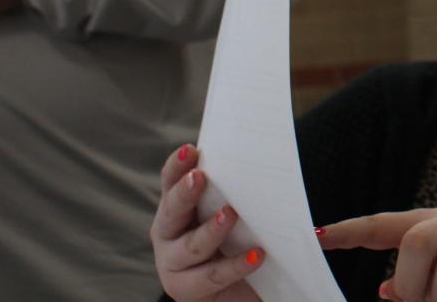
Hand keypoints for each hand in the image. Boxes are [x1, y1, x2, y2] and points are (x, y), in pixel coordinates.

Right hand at [150, 144, 262, 301]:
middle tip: (200, 177)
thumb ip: (241, 191)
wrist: (236, 289)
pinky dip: (235, 265)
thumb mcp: (236, 211)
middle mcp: (168, 233)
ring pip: (191, 246)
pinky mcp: (187, 289)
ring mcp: (173, 263)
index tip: (192, 149)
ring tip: (230, 214)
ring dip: (211, 230)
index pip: (171, 181)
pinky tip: (257, 255)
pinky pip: (213, 276)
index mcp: (177, 206)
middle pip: (172, 211)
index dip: (178, 165)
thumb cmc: (235, 240)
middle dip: (185, 193)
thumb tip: (268, 158)